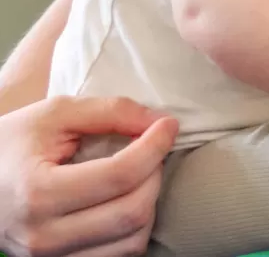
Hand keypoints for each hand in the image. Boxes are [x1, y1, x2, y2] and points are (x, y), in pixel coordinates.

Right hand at [0, 96, 178, 256]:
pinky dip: (135, 229)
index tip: (168, 124)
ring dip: (150, 202)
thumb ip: (110, 111)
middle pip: (132, 212)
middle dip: (156, 173)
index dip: (155, 146)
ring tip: (140, 174)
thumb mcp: (56, 113)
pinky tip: (128, 200)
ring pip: (132, 242)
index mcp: (38, 194)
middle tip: (153, 148)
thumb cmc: (14, 145)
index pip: (120, 175)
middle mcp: (43, 238)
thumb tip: (159, 122)